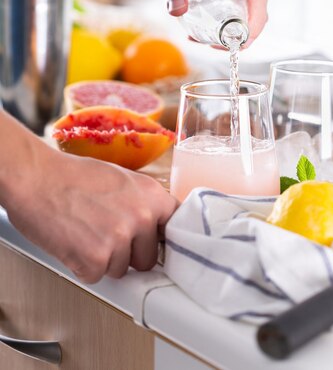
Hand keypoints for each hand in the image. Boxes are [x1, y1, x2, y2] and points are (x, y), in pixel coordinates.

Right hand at [5, 145, 177, 283]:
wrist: (36, 177)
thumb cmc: (72, 176)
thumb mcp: (122, 180)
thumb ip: (142, 203)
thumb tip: (154, 226)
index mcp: (152, 195)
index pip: (177, 229)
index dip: (161, 239)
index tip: (155, 244)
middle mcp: (142, 217)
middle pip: (149, 258)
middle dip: (128, 253)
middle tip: (104, 232)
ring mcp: (121, 238)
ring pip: (122, 269)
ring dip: (103, 259)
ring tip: (85, 232)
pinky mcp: (98, 259)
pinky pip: (97, 277)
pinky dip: (83, 266)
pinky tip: (74, 242)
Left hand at [161, 0, 267, 46]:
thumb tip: (177, 12)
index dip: (254, 20)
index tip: (241, 40)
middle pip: (259, 7)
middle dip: (243, 33)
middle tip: (213, 46)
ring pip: (255, 8)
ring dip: (238, 29)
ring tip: (206, 38)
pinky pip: (248, 3)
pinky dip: (235, 20)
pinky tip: (211, 28)